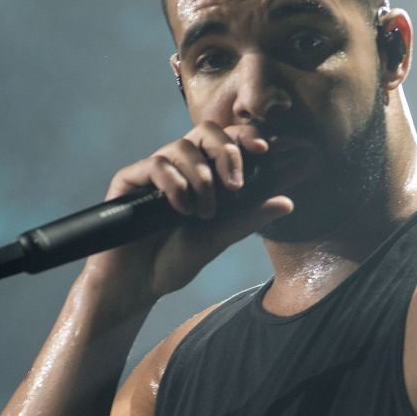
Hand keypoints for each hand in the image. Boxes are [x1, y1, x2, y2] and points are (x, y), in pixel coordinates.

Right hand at [83, 121, 296, 299]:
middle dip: (226, 150)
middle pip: (205, 130)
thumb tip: (288, 202)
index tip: (266, 149)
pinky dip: (174, 185)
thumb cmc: (175, 260)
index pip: (228, 141)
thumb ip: (249, 218)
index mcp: (204, 174)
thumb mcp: (219, 240)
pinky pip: (155, 165)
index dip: (248, 137)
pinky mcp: (129, 180)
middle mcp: (180, 166)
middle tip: (236, 184)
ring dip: (201, 178)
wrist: (137, 285)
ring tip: (204, 213)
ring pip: (182, 147)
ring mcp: (154, 171)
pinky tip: (182, 209)